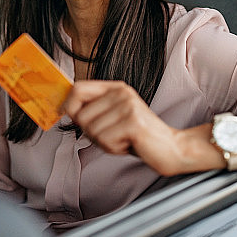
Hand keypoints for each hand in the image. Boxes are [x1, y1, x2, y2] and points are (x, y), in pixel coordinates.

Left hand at [62, 80, 187, 175]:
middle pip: (80, 115)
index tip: (70, 118)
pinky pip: (105, 140)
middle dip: (91, 133)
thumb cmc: (138, 136)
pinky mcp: (133, 122)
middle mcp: (122, 92)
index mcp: (116, 88)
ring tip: (124, 139)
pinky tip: (129, 144)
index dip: (67, 105)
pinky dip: (114, 149)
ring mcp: (128, 105)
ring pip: (91, 130)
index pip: (78, 88)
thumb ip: (93, 110)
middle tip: (113, 135)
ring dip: (105, 143)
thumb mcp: (113, 118)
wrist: (171, 148)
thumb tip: (65, 109)